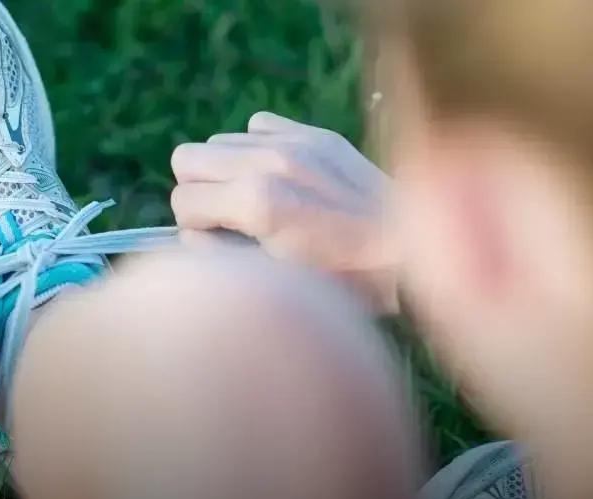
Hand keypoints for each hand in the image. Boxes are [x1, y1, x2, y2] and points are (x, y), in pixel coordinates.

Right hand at [171, 112, 399, 313]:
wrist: (409, 251)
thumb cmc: (342, 279)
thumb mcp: (273, 279)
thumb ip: (220, 253)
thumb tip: (195, 235)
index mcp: (256, 202)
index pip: (183, 200)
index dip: (194, 228)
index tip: (220, 244)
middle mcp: (269, 162)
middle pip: (187, 158)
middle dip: (199, 191)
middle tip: (228, 218)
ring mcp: (293, 142)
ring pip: (219, 141)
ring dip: (227, 170)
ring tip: (258, 200)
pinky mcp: (315, 134)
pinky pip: (257, 125)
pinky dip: (258, 148)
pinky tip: (282, 178)